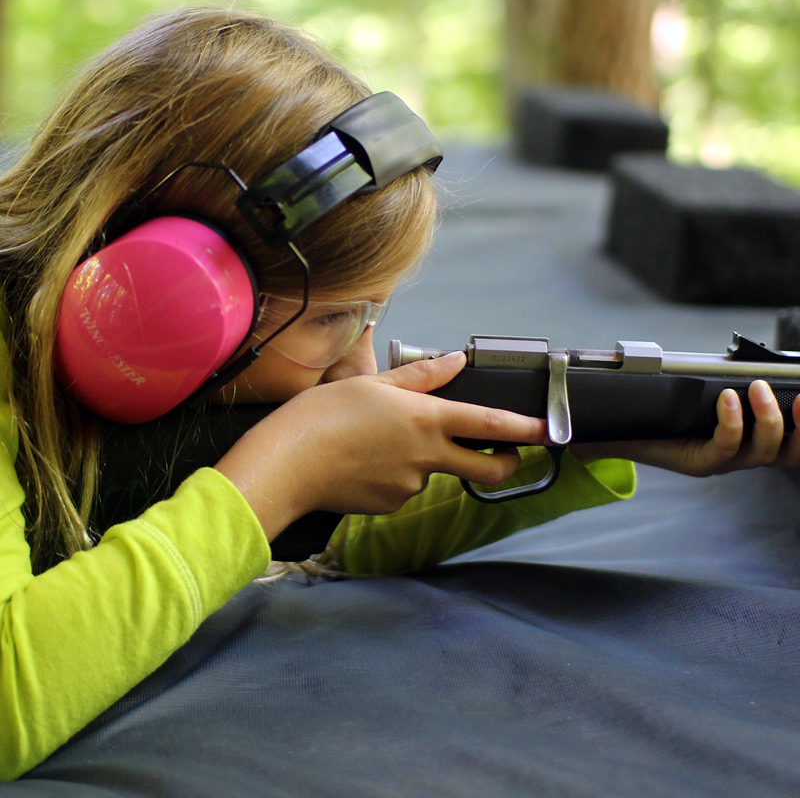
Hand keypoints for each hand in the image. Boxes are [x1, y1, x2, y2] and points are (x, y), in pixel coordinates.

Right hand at [214, 352, 547, 537]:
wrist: (286, 465)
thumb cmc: (323, 416)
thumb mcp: (372, 383)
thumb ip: (421, 376)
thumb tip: (456, 361)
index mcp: (425, 420)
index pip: (487, 424)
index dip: (523, 428)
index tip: (548, 430)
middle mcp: (426, 458)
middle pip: (486, 470)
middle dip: (505, 463)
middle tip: (503, 453)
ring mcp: (410, 487)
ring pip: (434, 473)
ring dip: (424, 459)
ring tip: (378, 441)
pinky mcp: (390, 506)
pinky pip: (403, 488)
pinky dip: (395, 475)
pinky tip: (365, 462)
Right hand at [571, 380, 799, 476]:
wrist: (635, 438)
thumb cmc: (634, 430)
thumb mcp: (626, 428)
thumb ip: (610, 427)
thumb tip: (574, 433)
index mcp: (697, 461)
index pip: (724, 452)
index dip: (733, 428)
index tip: (724, 396)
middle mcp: (725, 459)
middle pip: (765, 454)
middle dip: (771, 424)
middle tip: (760, 389)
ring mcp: (744, 451)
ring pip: (784, 451)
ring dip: (792, 422)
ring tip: (792, 393)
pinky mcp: (755, 437)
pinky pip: (787, 440)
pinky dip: (796, 421)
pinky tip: (793, 397)